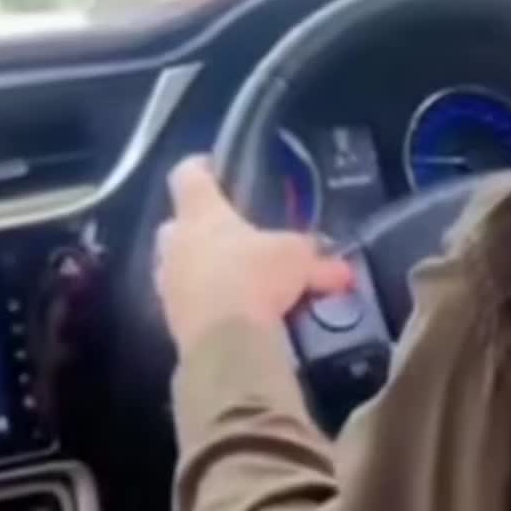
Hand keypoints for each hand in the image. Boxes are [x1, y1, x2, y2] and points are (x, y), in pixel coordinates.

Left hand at [156, 157, 354, 354]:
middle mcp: (175, 242)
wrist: (224, 342)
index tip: (214, 169)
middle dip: (196, 227)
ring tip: (230, 278)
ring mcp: (167, 283)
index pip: (187, 174)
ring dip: (196, 268)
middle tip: (227, 235)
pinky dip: (201, 304)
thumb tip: (343, 270)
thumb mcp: (298, 259)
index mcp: (201, 213)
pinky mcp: (169, 320)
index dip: (199, 168)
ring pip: (175, 265)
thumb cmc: (256, 277)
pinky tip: (228, 313)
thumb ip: (319, 259)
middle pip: (175, 223)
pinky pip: (183, 302)